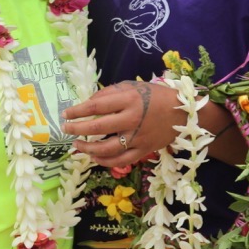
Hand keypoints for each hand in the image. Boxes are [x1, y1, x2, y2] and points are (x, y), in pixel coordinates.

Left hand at [64, 80, 184, 167]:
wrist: (182, 113)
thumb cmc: (155, 96)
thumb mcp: (133, 86)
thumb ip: (110, 93)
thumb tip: (88, 103)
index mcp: (128, 99)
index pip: (95, 106)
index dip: (77, 111)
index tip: (66, 114)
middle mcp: (131, 118)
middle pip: (97, 127)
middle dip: (77, 129)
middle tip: (66, 129)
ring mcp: (137, 137)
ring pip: (107, 148)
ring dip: (88, 148)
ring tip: (77, 145)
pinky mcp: (143, 150)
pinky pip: (121, 160)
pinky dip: (105, 161)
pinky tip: (95, 157)